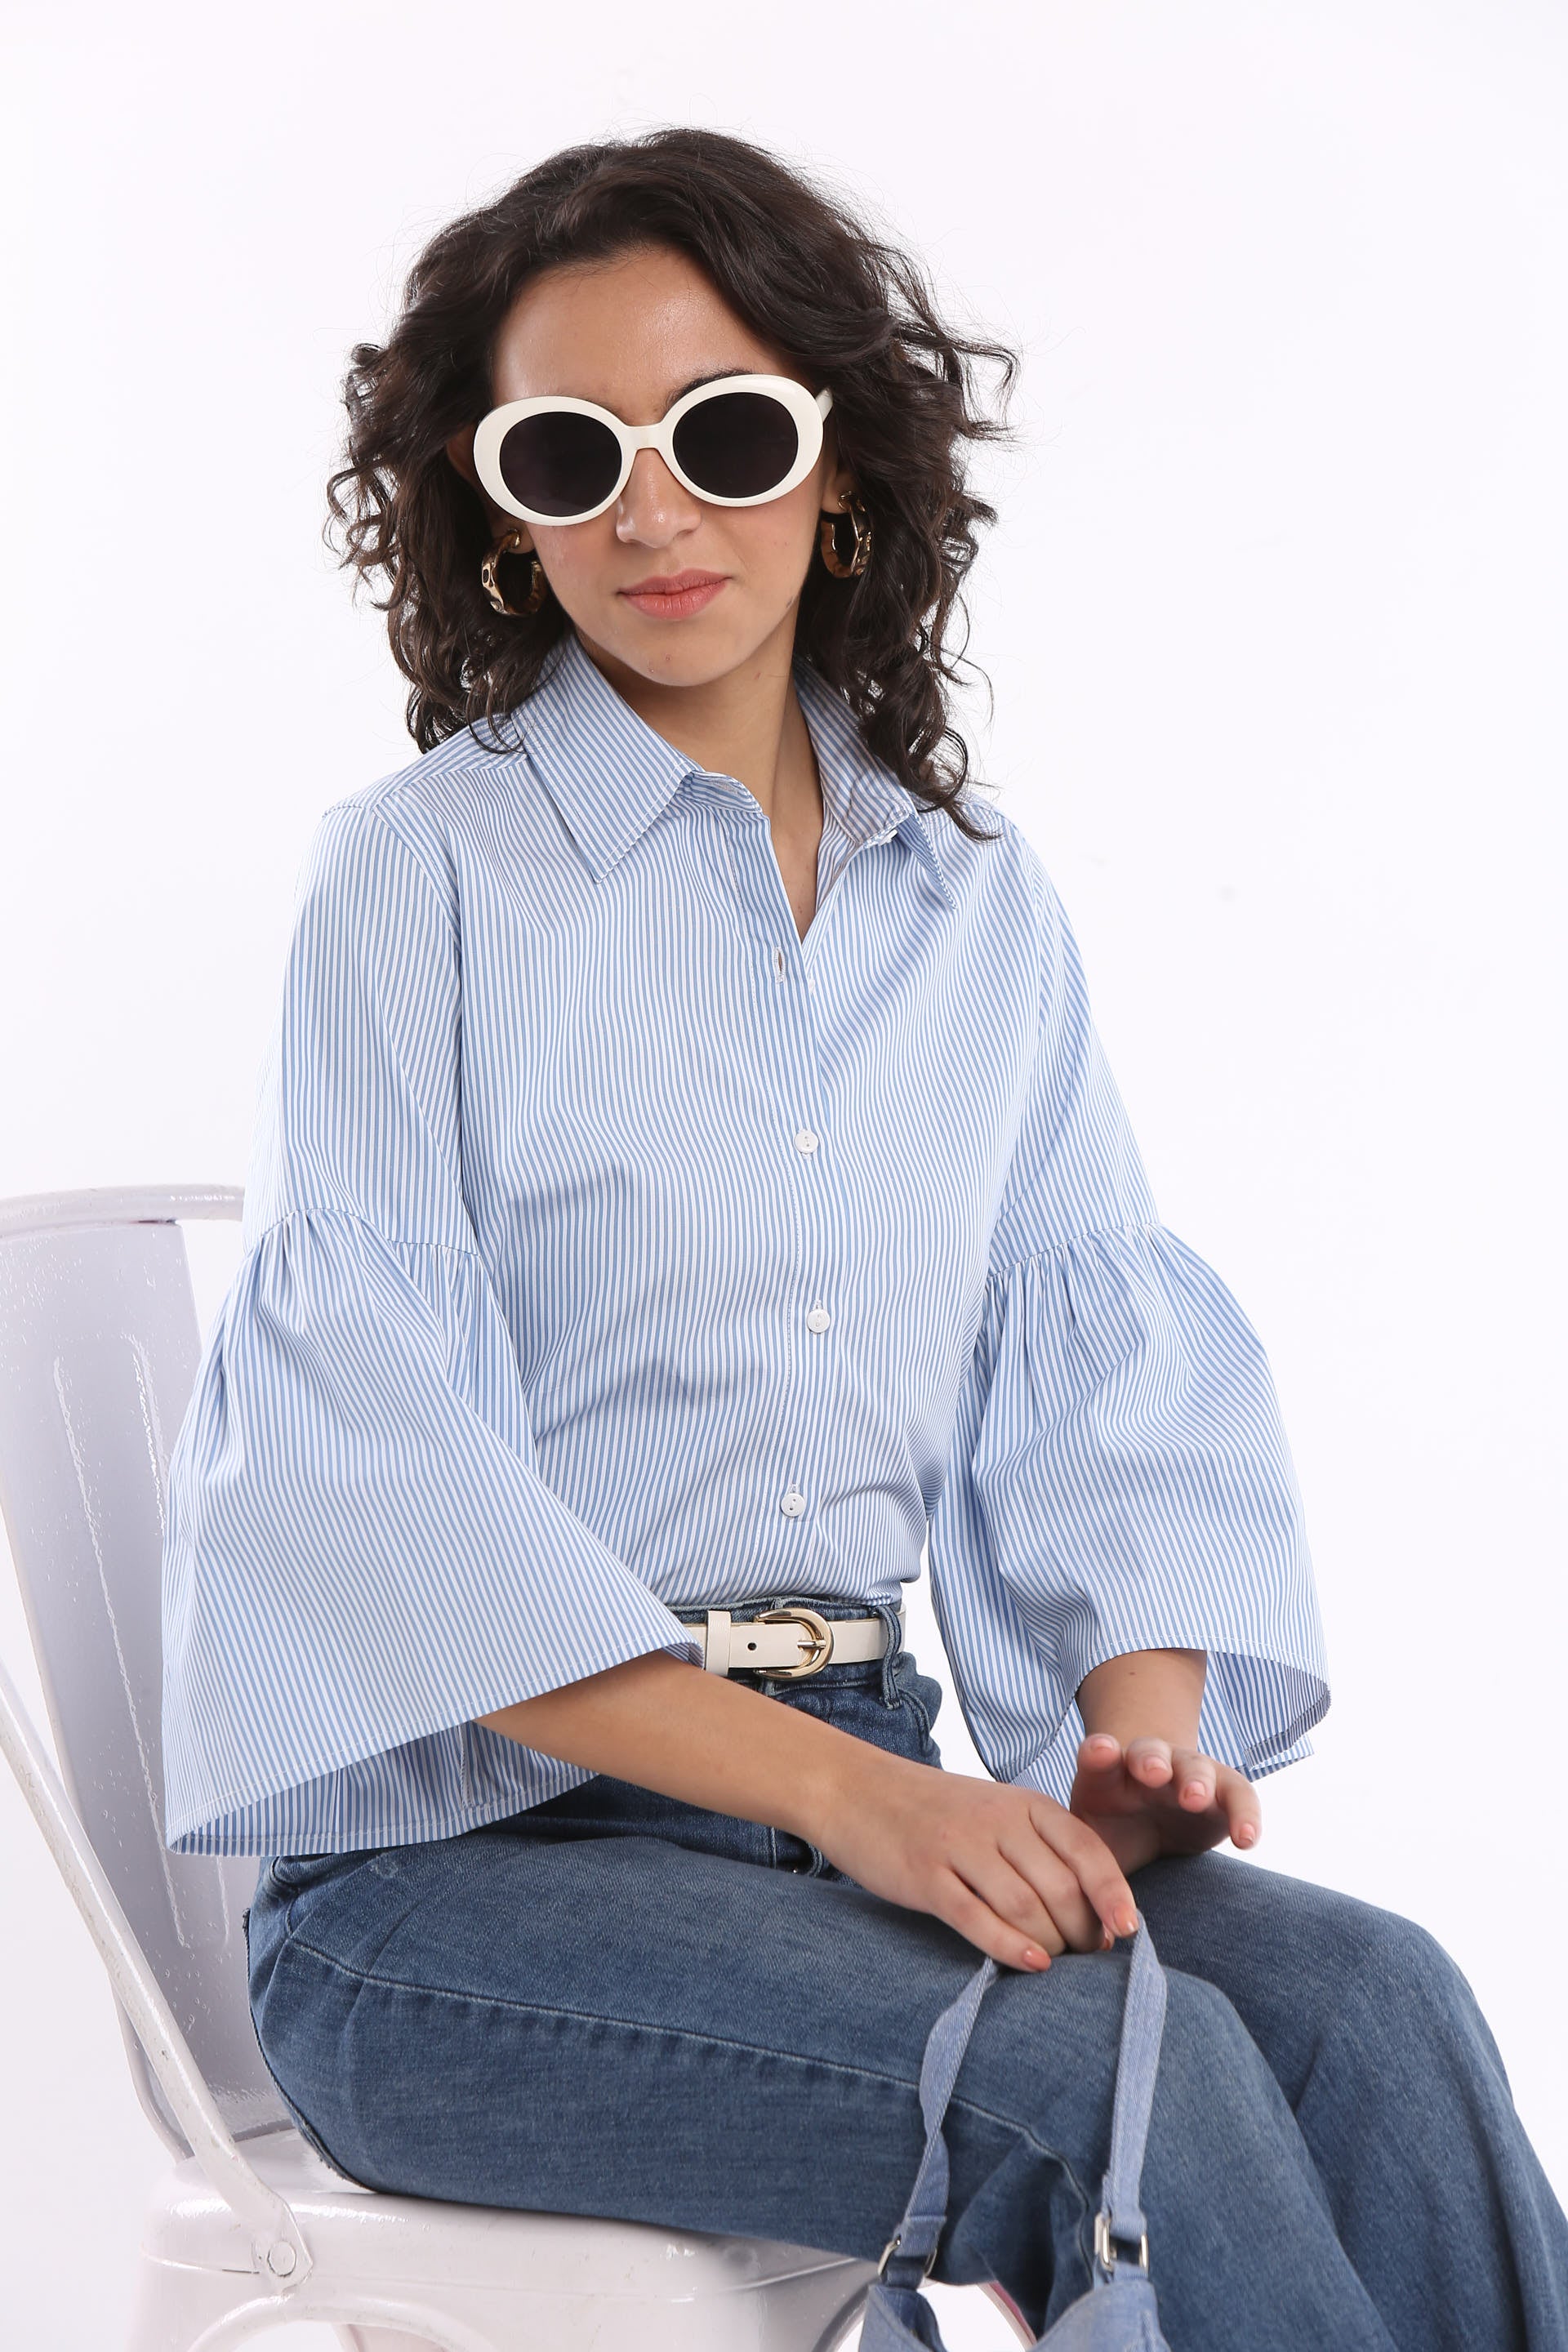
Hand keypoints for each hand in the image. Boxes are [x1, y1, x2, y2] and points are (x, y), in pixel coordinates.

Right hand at [814, 1745, 1139, 1971]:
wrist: (855, 1789)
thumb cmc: (936, 1812)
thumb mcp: (996, 1813)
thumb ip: (1040, 1852)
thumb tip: (1095, 1917)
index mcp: (1024, 1803)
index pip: (1086, 1849)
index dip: (1113, 1894)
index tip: (1127, 1931)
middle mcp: (997, 1820)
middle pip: (1060, 1887)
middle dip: (1083, 1931)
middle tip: (1086, 1957)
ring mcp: (959, 1847)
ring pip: (1025, 1907)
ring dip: (1051, 1944)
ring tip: (1056, 1962)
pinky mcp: (925, 1876)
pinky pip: (976, 1918)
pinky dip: (1009, 1947)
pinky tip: (1030, 1964)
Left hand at [1067, 1732, 1260, 1874]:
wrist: (1148, 1819)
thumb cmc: (1113, 1837)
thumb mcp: (1091, 1851)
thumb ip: (1085, 1876)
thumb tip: (1093, 1929)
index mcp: (1106, 1776)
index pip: (1098, 1756)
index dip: (1099, 1753)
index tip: (1101, 1752)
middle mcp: (1146, 1767)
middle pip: (1149, 1752)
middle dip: (1152, 1761)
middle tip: (1155, 1774)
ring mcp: (1186, 1773)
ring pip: (1194, 1766)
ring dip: (1195, 1780)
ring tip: (1197, 1799)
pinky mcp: (1222, 1791)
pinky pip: (1239, 1795)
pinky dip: (1245, 1814)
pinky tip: (1245, 1839)